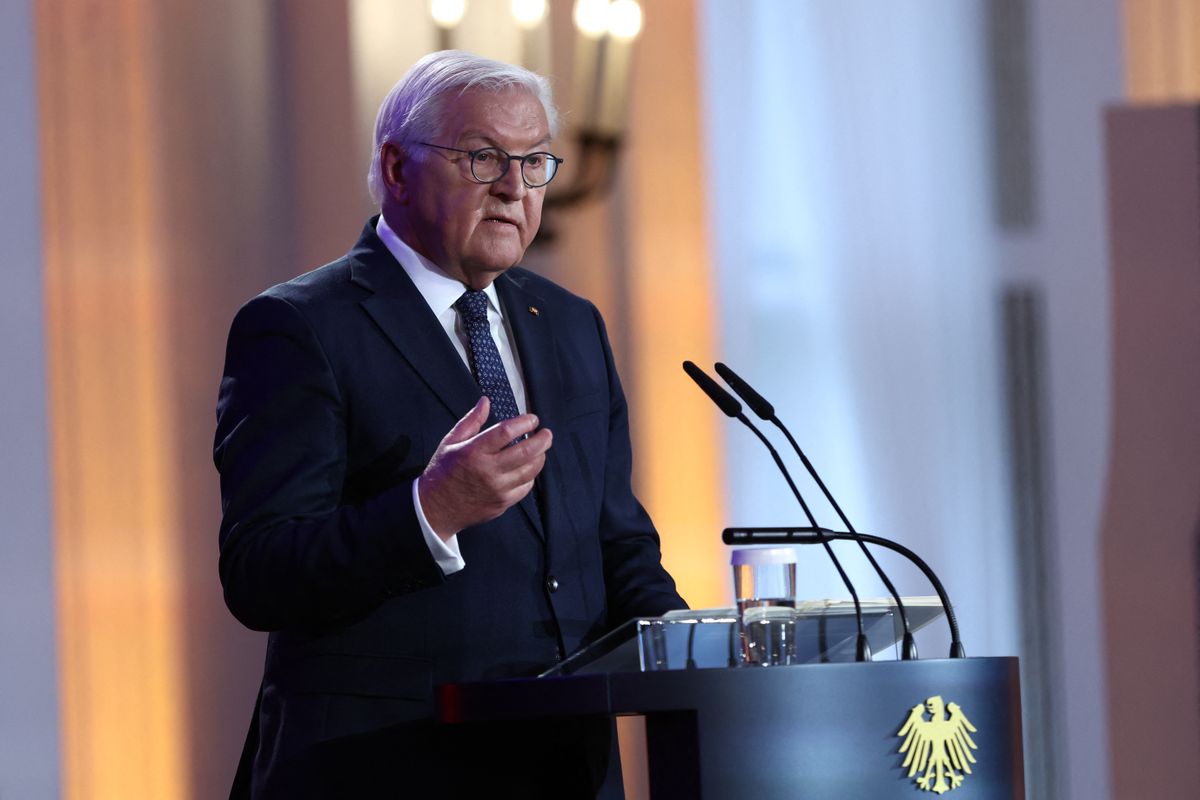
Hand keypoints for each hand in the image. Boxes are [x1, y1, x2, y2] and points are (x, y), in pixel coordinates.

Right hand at [418, 396, 551, 539]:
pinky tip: (528, 468)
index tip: (532, 419)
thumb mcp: (451, 442)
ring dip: (540, 456)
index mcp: (474, 452)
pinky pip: (526, 487)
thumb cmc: (443, 472)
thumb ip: (471, 421)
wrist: (436, 508)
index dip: (524, 423)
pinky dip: (531, 475)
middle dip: (542, 439)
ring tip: (540, 449)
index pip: (507, 432)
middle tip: (546, 433)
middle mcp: (488, 470)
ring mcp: (498, 489)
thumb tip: (485, 402)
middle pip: (526, 451)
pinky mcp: (503, 503)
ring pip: (531, 470)